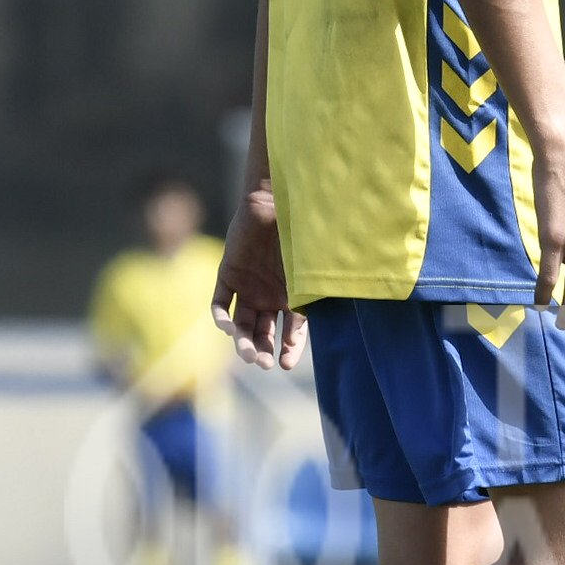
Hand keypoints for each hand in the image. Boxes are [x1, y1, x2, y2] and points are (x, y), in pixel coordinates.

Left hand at [212, 184, 306, 369]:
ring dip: (243, 342)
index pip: (291, 332)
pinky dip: (221, 318)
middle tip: (263, 363)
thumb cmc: (301, 229)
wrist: (273, 199)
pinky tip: (228, 327)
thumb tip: (344, 305)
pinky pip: (219, 303)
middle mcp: (268, 296)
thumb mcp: (314, 263)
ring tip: (247, 354)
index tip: (286, 364)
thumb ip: (322, 286)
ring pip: (241, 325)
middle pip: (263, 334)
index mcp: (292, 296)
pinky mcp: (227, 275)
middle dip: (263, 351)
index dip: (289, 349)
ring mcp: (246, 287)